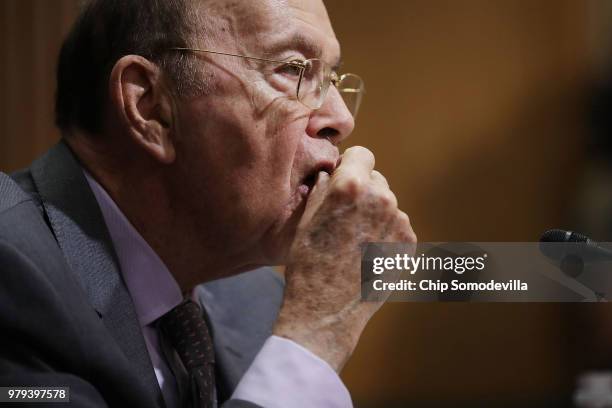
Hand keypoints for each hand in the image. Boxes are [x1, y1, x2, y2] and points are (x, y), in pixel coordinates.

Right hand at [273, 146, 416, 370]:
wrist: (326, 309)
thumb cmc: (308, 261)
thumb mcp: (306, 216)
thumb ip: (324, 186)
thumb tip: (333, 174)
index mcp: (352, 186)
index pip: (362, 154)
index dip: (350, 165)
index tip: (342, 180)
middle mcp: (381, 198)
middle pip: (376, 179)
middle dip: (363, 191)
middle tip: (345, 217)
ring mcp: (399, 221)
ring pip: (387, 204)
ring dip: (374, 214)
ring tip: (354, 241)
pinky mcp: (409, 243)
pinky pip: (396, 226)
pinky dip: (385, 234)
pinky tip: (367, 253)